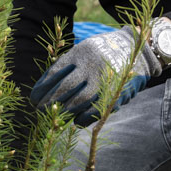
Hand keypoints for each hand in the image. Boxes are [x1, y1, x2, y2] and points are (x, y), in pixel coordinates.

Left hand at [29, 26, 161, 126]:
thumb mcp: (83, 51)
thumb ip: (67, 66)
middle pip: (66, 87)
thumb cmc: (101, 52)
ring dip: (65, 111)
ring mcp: (105, 79)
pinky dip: (84, 118)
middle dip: (50, 102)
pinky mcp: (117, 91)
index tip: (33, 98)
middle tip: (40, 111)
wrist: (137, 49)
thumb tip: (45, 88)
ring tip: (55, 118)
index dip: (43, 87)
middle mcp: (92, 65)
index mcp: (80, 52)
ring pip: (80, 100)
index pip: (56, 72)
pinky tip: (75, 121)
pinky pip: (97, 109)